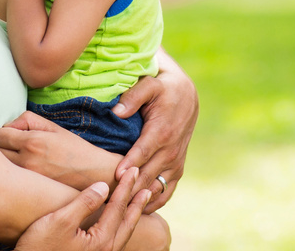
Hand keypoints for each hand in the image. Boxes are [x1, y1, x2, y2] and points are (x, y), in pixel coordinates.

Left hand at [0, 111, 120, 190]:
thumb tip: (9, 125)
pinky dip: (11, 178)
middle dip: (0, 147)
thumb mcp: (53, 127)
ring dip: (3, 163)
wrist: (95, 174)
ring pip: (0, 169)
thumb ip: (28, 120)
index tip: (11, 136)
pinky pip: (10, 183)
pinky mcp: (31, 192)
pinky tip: (20, 177)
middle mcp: (27, 161)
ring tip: (15, 162)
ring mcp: (27, 179)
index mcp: (32, 142)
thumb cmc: (74, 149)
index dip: (3, 133)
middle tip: (11, 149)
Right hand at [14, 168, 148, 250]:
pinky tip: (120, 221)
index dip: (125, 187)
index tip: (133, 170)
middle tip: (148, 185)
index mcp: (101, 240)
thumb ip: (84, 203)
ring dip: (133, 214)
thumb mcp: (60, 221)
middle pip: (128, 222)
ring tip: (141, 201)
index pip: (117, 207)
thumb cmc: (40, 247)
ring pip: (124, 232)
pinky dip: (123, 225)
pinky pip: (116, 238)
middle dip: (137, 202)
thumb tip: (104, 186)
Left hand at [113, 54, 198, 212]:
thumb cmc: (163, 89)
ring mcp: (175, 163)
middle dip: (129, 187)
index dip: (130, 165)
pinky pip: (167, 192)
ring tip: (117, 208)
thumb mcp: (149, 85)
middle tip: (108, 198)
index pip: (143, 153)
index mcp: (162, 132)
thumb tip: (116, 112)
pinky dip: (154, 203)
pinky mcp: (178, 169)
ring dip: (139, 198)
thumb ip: (133, 96)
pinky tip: (136, 210)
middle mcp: (171, 151)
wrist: (186, 96)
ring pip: (156, 188)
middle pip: (147, 175)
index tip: (116, 177)